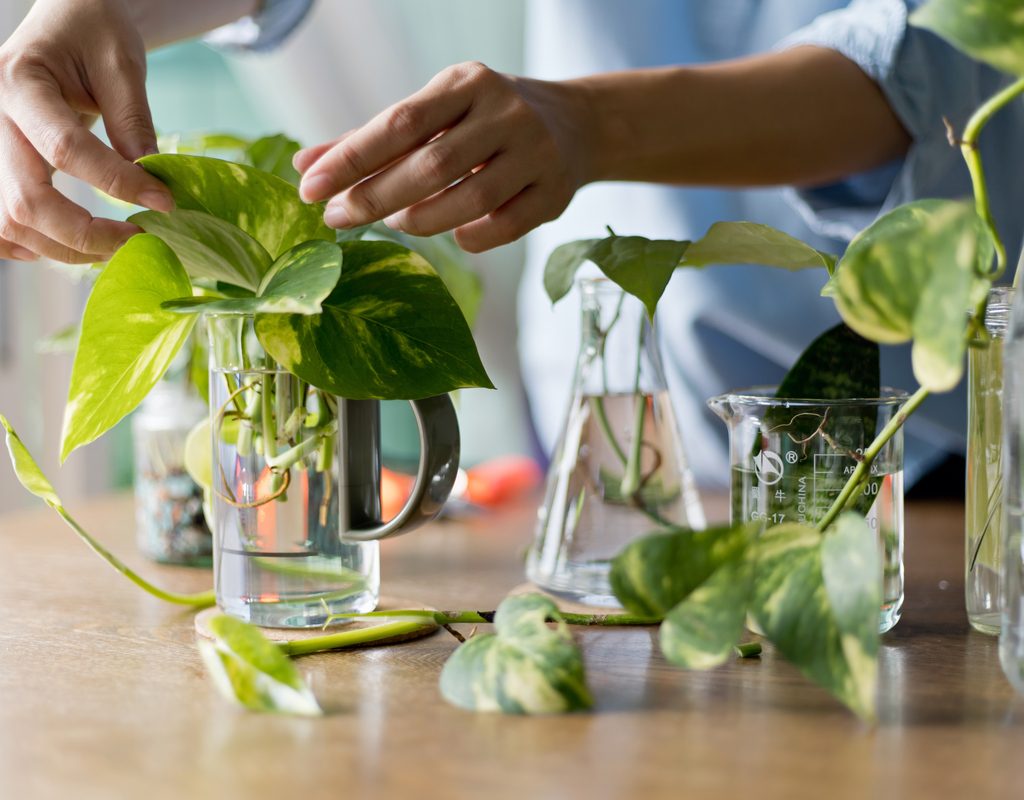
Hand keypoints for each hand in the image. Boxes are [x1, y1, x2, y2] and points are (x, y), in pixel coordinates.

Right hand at [0, 0, 174, 263]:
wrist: (64, 22)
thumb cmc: (92, 33)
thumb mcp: (121, 63)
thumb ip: (133, 121)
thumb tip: (152, 183)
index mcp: (20, 83)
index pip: (66, 149)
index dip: (118, 183)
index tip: (165, 202)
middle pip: (26, 201)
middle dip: (87, 234)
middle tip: (139, 240)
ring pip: (10, 222)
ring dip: (65, 248)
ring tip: (117, 245)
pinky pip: (0, 227)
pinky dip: (32, 246)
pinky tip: (74, 245)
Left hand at [295, 62, 591, 252]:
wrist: (575, 124)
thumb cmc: (483, 121)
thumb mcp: (433, 113)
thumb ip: (371, 140)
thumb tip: (306, 166)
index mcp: (467, 83)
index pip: (399, 123)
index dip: (351, 158)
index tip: (311, 188)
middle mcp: (505, 113)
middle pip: (432, 165)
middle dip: (376, 197)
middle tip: (337, 219)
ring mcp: (536, 153)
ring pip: (470, 200)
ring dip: (422, 220)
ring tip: (396, 222)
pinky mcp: (555, 193)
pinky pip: (503, 227)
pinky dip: (469, 237)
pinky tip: (452, 235)